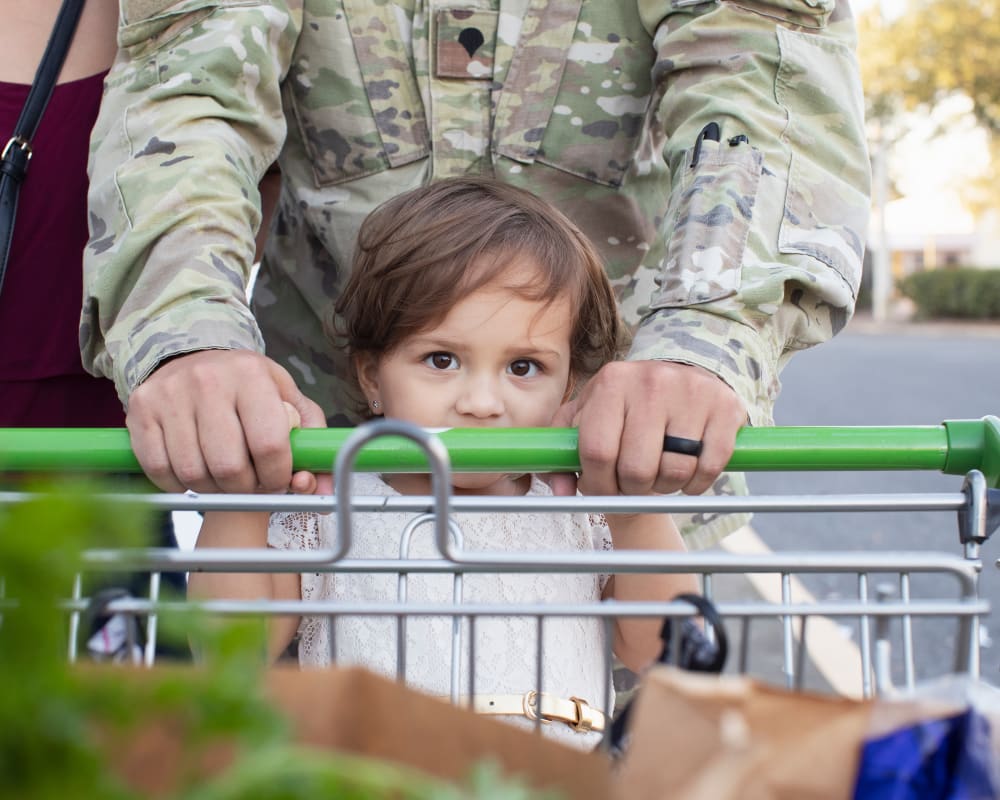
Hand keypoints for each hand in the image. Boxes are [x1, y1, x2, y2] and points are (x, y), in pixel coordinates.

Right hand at [126, 349, 329, 493]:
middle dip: (245, 487)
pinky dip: (179, 484)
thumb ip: (312, 441)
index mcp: (251, 375)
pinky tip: (194, 473)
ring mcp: (169, 395)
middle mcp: (208, 381)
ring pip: (193, 473)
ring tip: (223, 476)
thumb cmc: (247, 388)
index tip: (277, 480)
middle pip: (229, 467)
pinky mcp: (140, 411)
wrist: (191, 356)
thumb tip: (321, 485)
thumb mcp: (287, 401)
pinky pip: (159, 470)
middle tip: (249, 482)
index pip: (270, 445)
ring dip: (213, 489)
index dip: (277, 476)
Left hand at [549, 360, 746, 496]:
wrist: (680, 375)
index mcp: (611, 382)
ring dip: (665, 487)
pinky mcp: (725, 407)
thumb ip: (563, 455)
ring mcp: (692, 391)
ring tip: (660, 473)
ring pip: (675, 471)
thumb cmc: (626, 407)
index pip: (597, 451)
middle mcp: (652, 380)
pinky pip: (709, 467)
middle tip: (634, 484)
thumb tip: (560, 492)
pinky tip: (688, 473)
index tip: (605, 491)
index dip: (598, 484)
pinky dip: (697, 484)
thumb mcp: (586, 418)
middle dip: (632, 489)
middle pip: (636, 468)